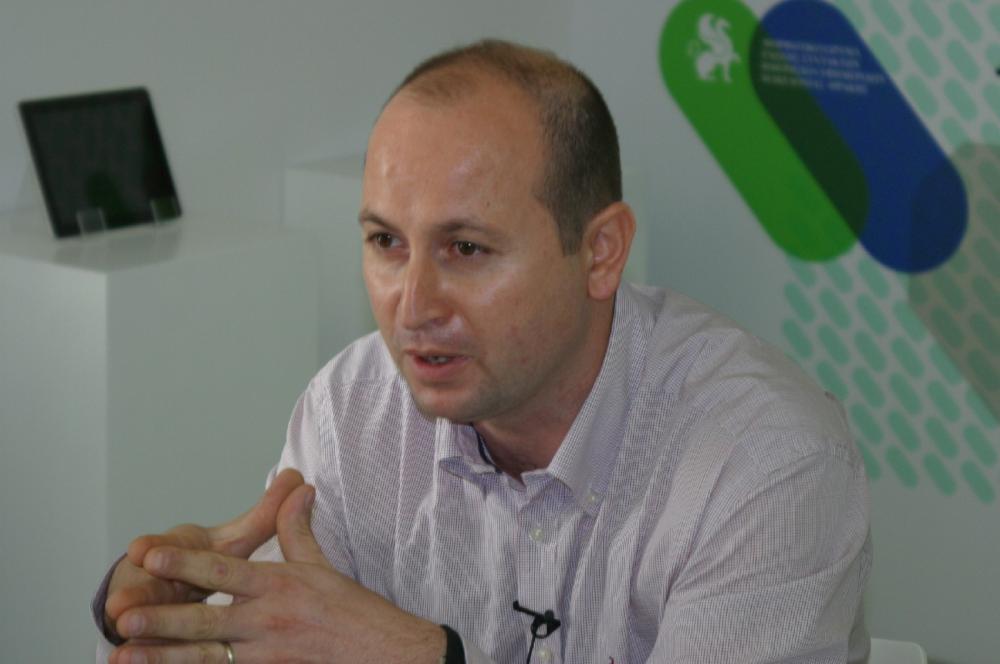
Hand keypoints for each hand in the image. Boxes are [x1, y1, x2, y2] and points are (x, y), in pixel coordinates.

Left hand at [110, 483, 445, 663]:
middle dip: (162, 619)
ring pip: (206, 658)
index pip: (224, 572)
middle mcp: (269, 621)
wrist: (386, 654)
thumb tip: (298, 487)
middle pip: (207, 620)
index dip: (186, 564)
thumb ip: (297, 528)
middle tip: (123, 614)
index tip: (152, 555)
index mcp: (279, 586)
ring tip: (126, 654)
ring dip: (164, 657)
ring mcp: (267, 657)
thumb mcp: (322, 566)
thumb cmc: (353, 611)